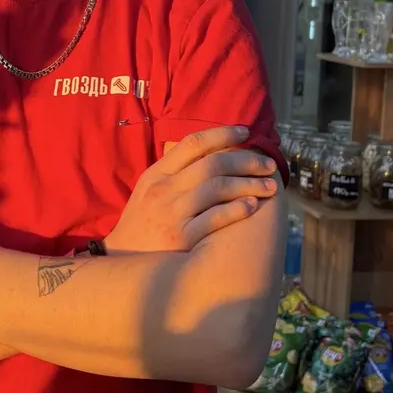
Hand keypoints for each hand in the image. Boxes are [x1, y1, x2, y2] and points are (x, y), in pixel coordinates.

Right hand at [106, 126, 278, 254]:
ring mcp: (172, 214)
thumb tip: (208, 152)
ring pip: (217, 188)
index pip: (192, 143)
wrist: (122, 259)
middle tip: (268, 165)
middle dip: (246, 161)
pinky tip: (252, 206)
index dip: (222, 134)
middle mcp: (164, 190)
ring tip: (269, 187)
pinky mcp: (181, 239)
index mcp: (157, 174)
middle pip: (212, 164)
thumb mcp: (148, 190)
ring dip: (249, 184)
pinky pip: (214, 219)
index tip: (246, 133)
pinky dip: (236, 210)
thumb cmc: (142, 223)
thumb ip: (172, 172)